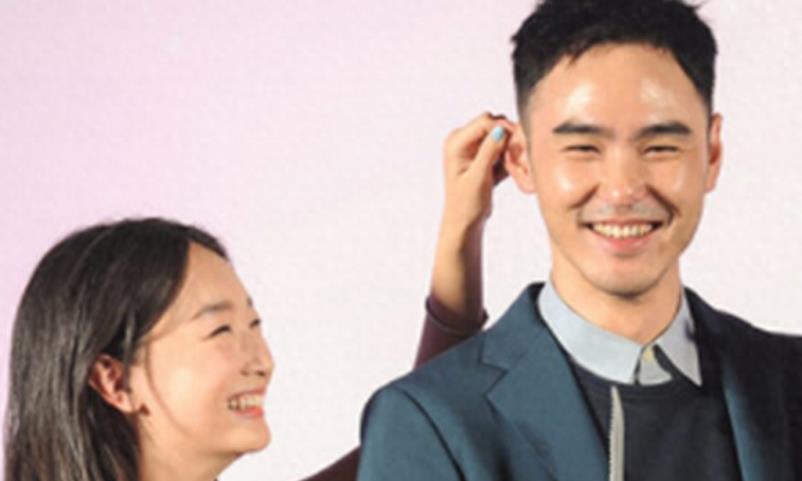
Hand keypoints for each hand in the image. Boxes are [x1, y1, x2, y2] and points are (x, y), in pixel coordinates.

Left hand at [441, 112, 514, 235]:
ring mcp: (472, 149)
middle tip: (519, 154)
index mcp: (455, 143)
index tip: (519, 141)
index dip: (504, 128)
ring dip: (510, 149)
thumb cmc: (466, 204)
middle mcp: (462, 141)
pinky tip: (512, 170)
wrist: (465, 224)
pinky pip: (500, 149)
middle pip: (492, 126)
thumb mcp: (479, 177)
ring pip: (499, 137)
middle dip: (508, 137)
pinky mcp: (482, 158)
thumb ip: (489, 151)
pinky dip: (508, 158)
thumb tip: (500, 128)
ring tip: (516, 165)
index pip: (484, 122)